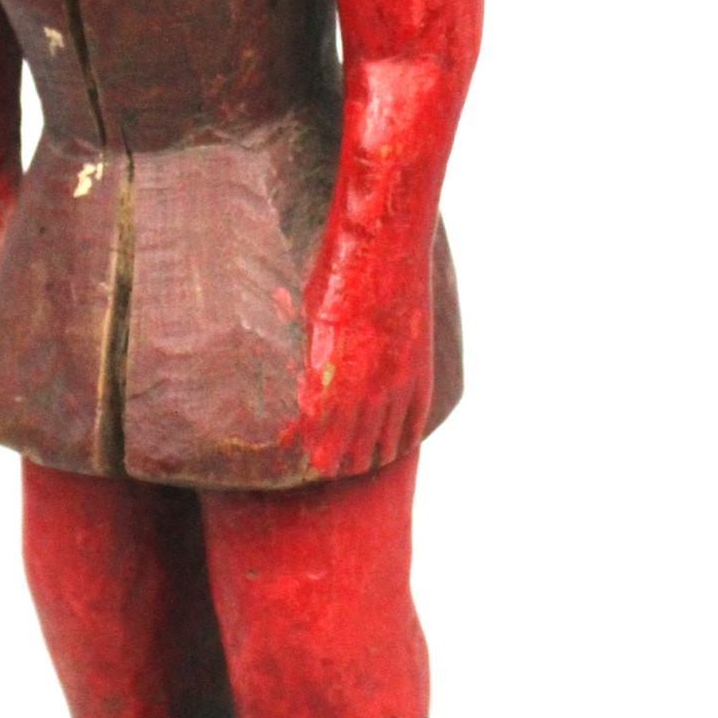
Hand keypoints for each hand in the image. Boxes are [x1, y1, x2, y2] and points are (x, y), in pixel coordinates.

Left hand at [291, 251, 433, 478]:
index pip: (316, 445)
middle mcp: (362, 394)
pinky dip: (401, 440)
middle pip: (349, 456)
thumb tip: (296, 397)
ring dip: (369, 458)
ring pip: (383, 448)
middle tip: (329, 465)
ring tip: (358, 461)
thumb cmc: (332, 282)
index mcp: (326, 383)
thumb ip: (303, 367)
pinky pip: (412, 426)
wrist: (382, 253)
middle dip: (337, 464)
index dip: (310, 456)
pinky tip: (392, 445)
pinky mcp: (420, 376)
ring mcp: (395, 387)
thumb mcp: (304, 325)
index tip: (304, 457)